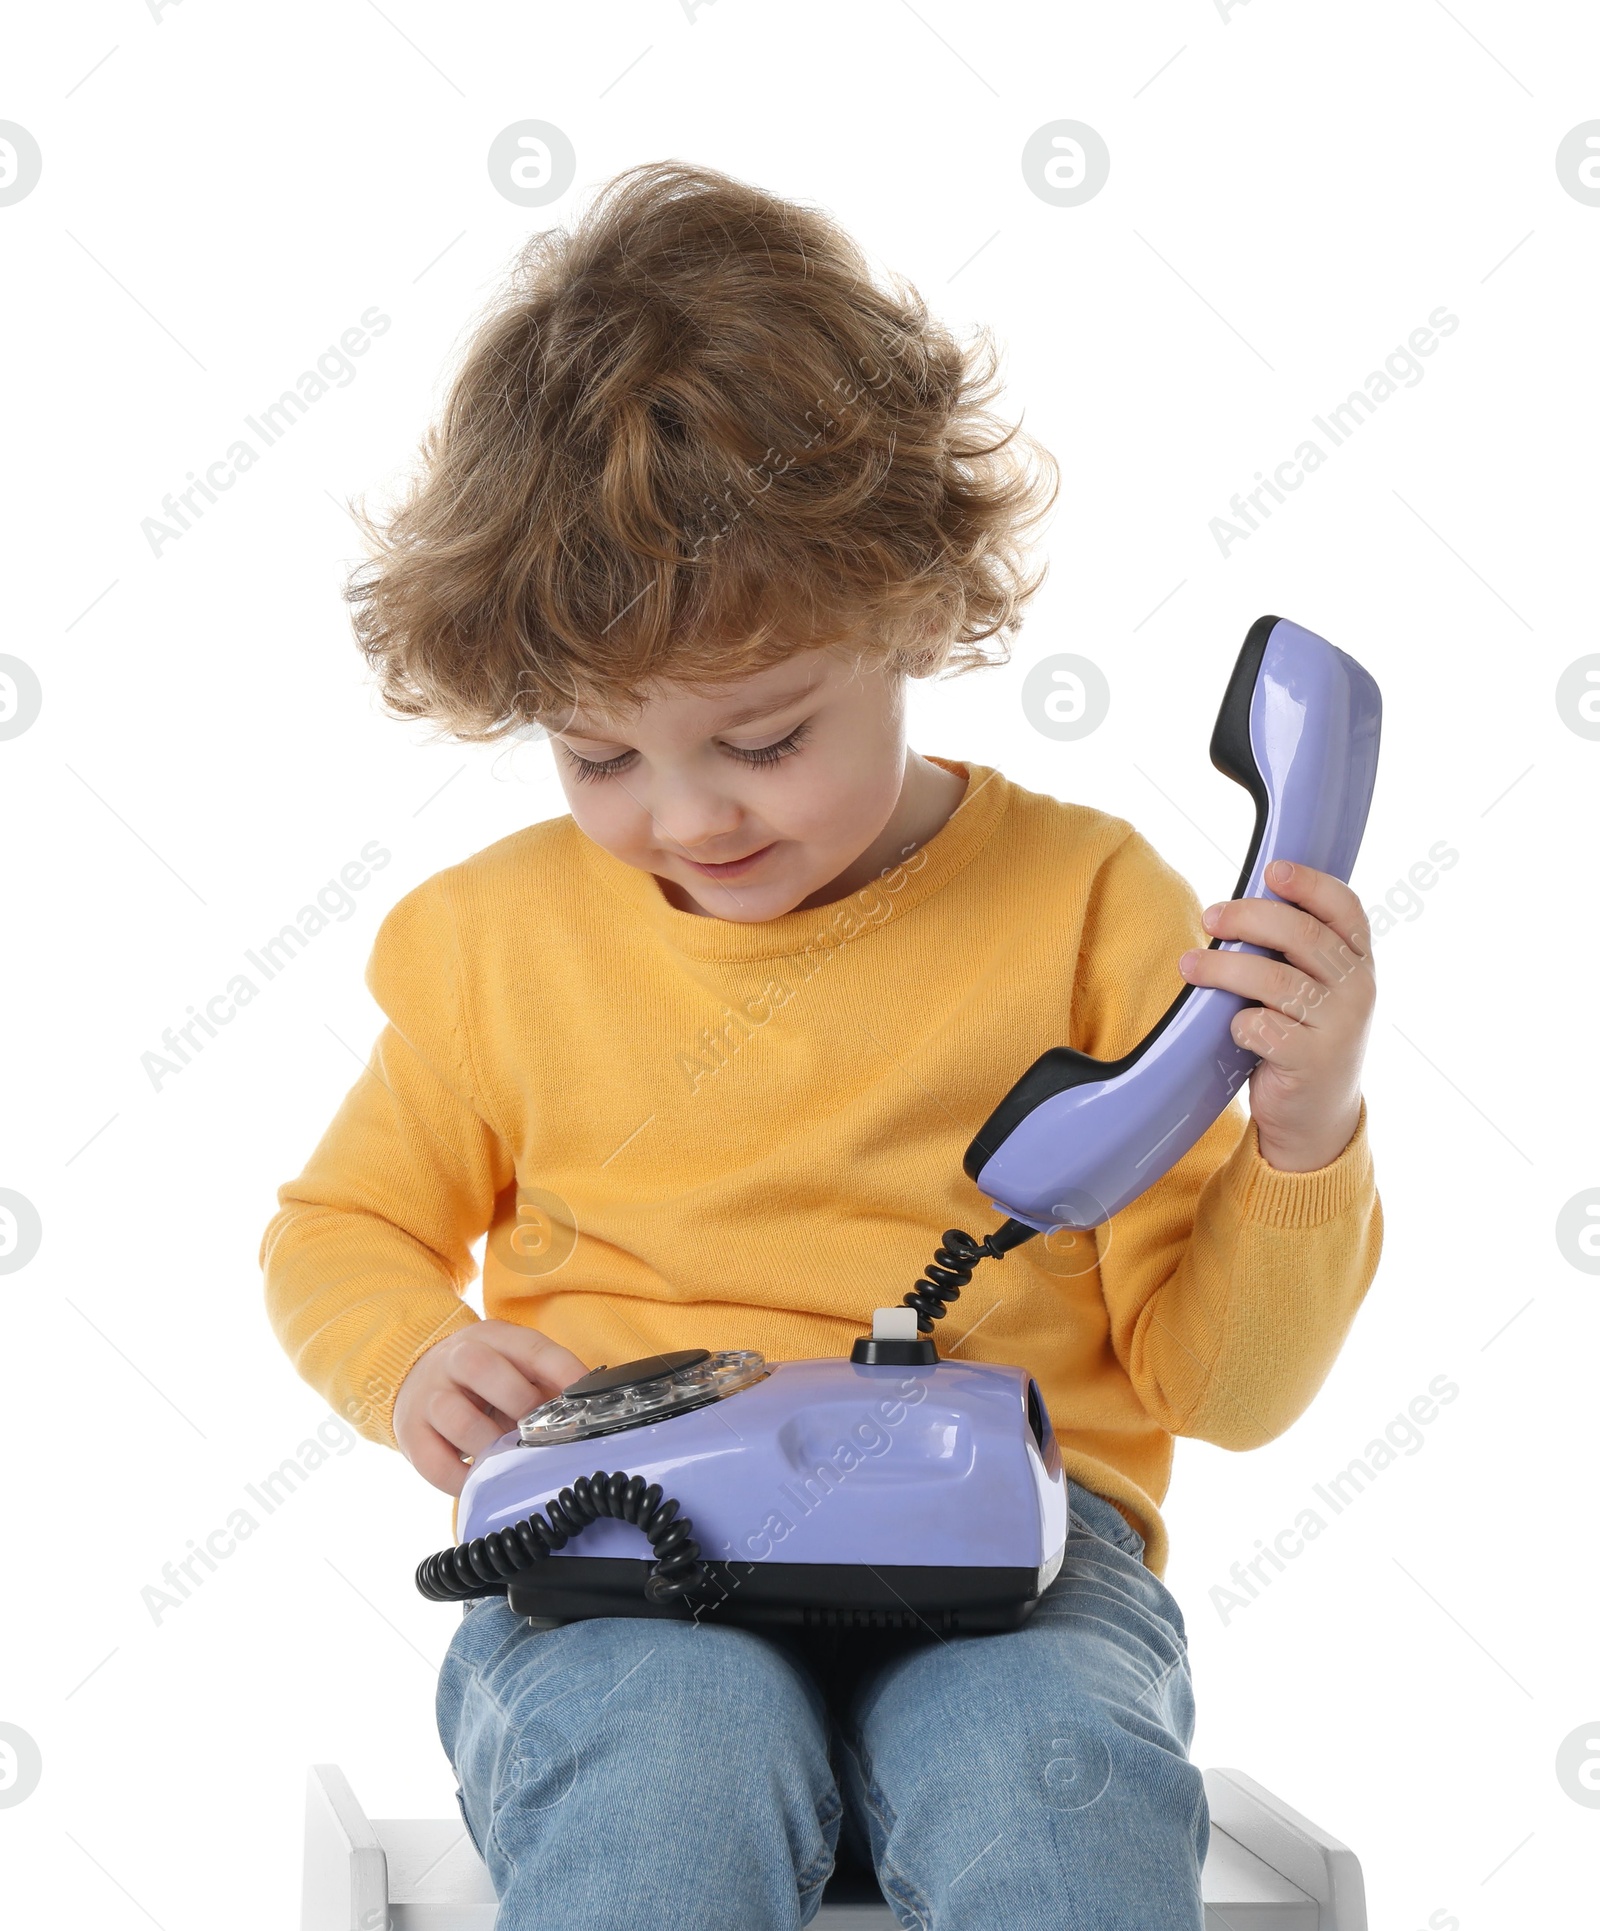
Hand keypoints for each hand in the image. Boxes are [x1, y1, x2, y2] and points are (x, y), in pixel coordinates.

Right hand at [394, 1318, 587, 1495]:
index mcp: (492, 1337)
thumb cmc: (481, 1379)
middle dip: (520, 1403)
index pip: (531, 1347)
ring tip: (510, 1459)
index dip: (563, 1372)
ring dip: (491, 1444)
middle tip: (540, 1432)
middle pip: (483, 1369)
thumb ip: (546, 1381)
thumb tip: (586, 1411)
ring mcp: (429, 1396)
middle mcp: (456, 1359)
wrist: (415, 1375)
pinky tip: (482, 1480)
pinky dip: (463, 1479)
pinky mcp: (411, 1434)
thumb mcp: (512, 1364)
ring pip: (457, 1417)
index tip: (586, 1400)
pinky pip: (435, 1463)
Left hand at [1177, 858, 1374, 1172]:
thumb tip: (1237, 907)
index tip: (1272, 869)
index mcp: (1359, 962)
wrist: (1317, 1117)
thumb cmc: (1303, 1039)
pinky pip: (1261, 1026)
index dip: (1310, 883)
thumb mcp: (1314, 991)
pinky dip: (1238, 1023)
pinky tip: (1234, 1030)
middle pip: (1301, 935)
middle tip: (1209, 917)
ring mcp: (1340, 1026)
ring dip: (1222, 968)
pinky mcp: (1311, 1061)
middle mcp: (1359, 989)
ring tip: (1188, 966)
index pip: (1345, 908)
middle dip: (1247, 918)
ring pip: (1273, 979)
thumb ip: (1295, 953)